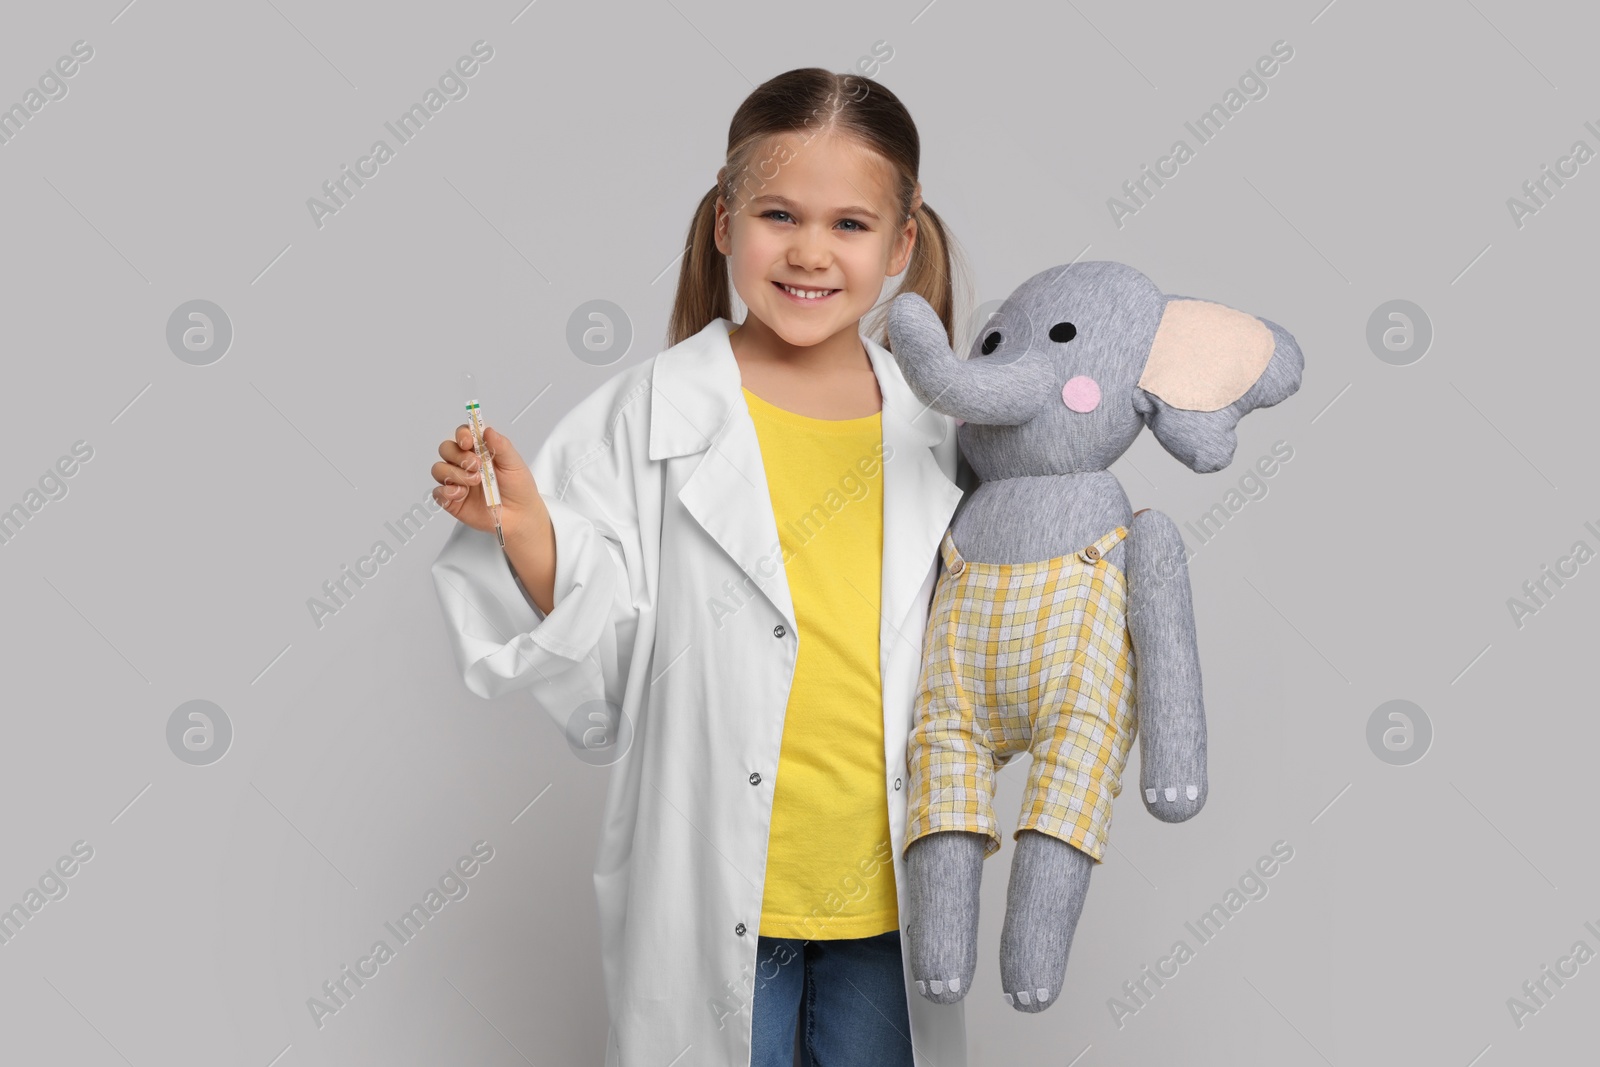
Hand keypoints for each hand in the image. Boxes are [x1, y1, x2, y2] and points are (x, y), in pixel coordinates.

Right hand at [432, 423, 544, 542]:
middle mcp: (465, 464)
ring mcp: (457, 481)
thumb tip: (488, 431)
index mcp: (479, 451)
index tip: (468, 441)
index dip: (461, 435)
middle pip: (446, 449)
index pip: (462, 435)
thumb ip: (501, 446)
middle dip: (458, 455)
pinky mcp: (452, 500)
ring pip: (439, 469)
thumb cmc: (518, 489)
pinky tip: (462, 494)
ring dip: (455, 474)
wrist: (520, 516)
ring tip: (475, 482)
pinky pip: (437, 493)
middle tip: (477, 465)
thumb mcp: (514, 464)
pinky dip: (446, 492)